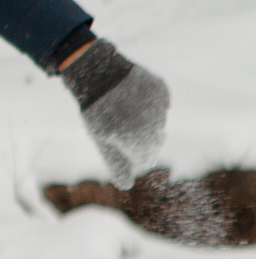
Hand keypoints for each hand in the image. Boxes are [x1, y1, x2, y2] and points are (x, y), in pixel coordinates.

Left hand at [60, 38, 168, 189]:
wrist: (97, 72)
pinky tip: (133, 98)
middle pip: (154, 142)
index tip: (119, 146)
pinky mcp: (161, 90)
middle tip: (120, 127)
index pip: (145, 159)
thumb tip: (126, 185)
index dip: (131, 156)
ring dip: (144, 121)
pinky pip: (160, 104)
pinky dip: (149, 104)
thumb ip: (117, 164)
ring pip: (158, 122)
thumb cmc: (96, 111)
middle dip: (140, 140)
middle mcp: (154, 124)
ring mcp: (160, 106)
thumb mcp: (102, 141)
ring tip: (123, 110)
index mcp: (138, 140)